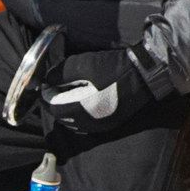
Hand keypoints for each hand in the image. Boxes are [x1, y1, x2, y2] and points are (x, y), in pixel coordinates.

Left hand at [5, 40, 144, 138]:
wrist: (144, 75)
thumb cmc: (113, 68)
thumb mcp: (83, 64)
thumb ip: (60, 74)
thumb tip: (47, 80)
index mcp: (80, 109)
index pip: (53, 105)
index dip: (46, 94)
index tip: (45, 82)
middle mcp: (87, 122)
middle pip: (61, 116)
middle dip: (55, 101)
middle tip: (55, 86)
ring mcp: (98, 126)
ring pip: (72, 122)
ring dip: (65, 109)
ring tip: (67, 93)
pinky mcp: (108, 124)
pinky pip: (84, 124)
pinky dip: (77, 114)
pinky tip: (81, 102)